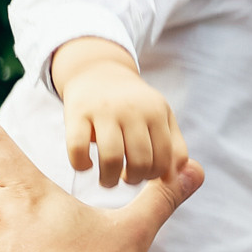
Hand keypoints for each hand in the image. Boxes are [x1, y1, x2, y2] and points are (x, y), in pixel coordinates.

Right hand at [54, 41, 188, 187]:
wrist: (98, 71)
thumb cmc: (133, 106)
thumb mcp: (160, 117)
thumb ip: (174, 147)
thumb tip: (172, 180)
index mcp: (157, 112)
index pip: (164, 159)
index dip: (155, 176)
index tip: (144, 175)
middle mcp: (132, 109)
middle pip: (140, 162)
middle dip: (133, 179)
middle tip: (125, 178)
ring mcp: (104, 110)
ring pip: (111, 159)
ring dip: (109, 180)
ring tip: (107, 180)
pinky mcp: (77, 113)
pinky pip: (78, 149)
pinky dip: (81, 165)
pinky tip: (85, 165)